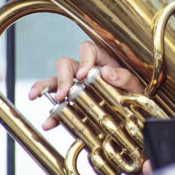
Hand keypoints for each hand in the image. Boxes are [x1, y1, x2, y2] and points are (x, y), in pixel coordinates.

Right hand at [28, 40, 144, 129]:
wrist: (139, 121)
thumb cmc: (138, 98)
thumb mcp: (137, 87)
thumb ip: (125, 78)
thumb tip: (106, 71)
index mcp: (103, 62)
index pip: (88, 50)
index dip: (83, 59)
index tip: (83, 75)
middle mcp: (86, 72)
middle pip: (66, 64)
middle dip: (62, 78)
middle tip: (64, 95)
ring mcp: (77, 89)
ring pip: (54, 81)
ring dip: (43, 86)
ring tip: (35, 95)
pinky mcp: (73, 107)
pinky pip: (58, 109)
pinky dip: (53, 117)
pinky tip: (48, 124)